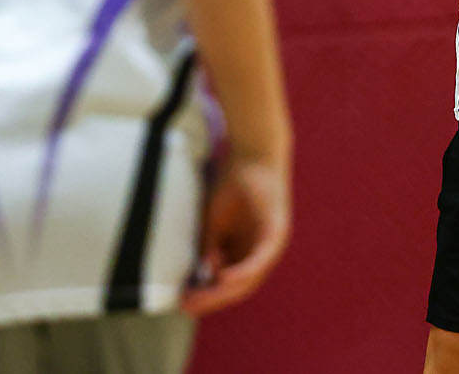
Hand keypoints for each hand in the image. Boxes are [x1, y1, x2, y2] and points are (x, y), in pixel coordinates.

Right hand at [181, 154, 290, 317]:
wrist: (251, 152)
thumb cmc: (231, 183)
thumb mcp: (213, 220)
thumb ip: (209, 247)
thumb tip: (202, 276)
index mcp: (244, 249)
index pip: (226, 282)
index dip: (204, 293)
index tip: (180, 301)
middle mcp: (258, 251)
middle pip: (236, 286)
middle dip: (210, 298)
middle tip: (186, 306)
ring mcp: (270, 244)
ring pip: (249, 279)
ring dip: (225, 291)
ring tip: (200, 299)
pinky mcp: (277, 232)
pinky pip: (261, 258)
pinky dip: (244, 270)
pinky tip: (226, 278)